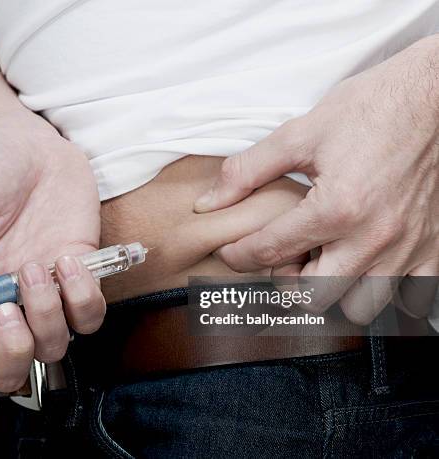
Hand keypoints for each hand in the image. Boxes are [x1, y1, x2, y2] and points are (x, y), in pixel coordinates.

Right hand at [0, 112, 103, 391]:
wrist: (22, 142)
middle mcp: (4, 304)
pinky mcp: (80, 274)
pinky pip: (90, 312)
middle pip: (13, 369)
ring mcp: (45, 293)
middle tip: (8, 305)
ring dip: (48, 317)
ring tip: (36, 266)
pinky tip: (67, 258)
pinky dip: (84, 296)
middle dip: (14, 351)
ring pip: (55, 345)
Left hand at [194, 36, 438, 323]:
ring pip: (359, 307)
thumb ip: (247, 171)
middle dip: (286, 282)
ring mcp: (408, 248)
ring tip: (323, 260)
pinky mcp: (435, 247)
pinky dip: (384, 291)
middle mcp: (374, 237)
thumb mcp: (300, 133)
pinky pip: (410, 298)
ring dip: (333, 292)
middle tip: (281, 255)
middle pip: (313, 296)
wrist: (437, 93)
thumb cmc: (371, 108)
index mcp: (336, 208)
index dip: (238, 256)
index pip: (269, 252)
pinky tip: (366, 266)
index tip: (231, 252)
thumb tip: (209, 202)